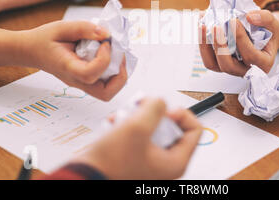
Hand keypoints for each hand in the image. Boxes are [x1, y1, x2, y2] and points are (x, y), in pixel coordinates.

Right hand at [19, 20, 127, 100]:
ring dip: (119, 74)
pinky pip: (106, 83)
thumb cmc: (44, 39)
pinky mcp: (87, 80)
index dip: (104, 59)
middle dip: (120, 75)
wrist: (32, 50)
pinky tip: (110, 54)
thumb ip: (85, 28)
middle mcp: (77, 81)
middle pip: (105, 93)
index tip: (105, 42)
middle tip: (119, 54)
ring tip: (116, 54)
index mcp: (68, 68)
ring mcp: (82, 83)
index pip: (90, 74)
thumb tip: (107, 34)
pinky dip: (114, 71)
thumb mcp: (62, 27)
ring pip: (108, 91)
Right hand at [74, 98, 202, 179]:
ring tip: (124, 114)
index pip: (194, 130)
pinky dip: (128, 125)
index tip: (165, 110)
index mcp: (175, 162)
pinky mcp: (134, 157)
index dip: (182, 114)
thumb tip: (161, 101)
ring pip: (153, 128)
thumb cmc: (110, 164)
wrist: (83, 176)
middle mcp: (164, 163)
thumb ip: (155, 108)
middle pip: (172, 127)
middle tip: (142, 107)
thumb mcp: (137, 128)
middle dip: (154, 113)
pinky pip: (138, 134)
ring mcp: (149, 160)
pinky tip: (114, 122)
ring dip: (138, 116)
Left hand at [199, 10, 278, 74]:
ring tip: (203, 25)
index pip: (250, 56)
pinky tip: (201, 25)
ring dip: (205, 45)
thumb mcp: (274, 23)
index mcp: (262, 64)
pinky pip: (207, 57)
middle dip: (220, 46)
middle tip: (216, 26)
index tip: (233, 21)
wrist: (264, 36)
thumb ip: (265, 18)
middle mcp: (245, 70)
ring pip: (213, 64)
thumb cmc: (269, 32)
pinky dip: (202, 42)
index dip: (240, 39)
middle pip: (228, 65)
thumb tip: (249, 16)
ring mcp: (230, 68)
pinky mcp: (219, 63)